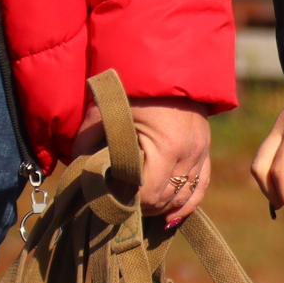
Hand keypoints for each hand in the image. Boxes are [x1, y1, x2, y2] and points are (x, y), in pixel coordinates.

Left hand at [71, 97, 212, 224]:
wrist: (166, 64)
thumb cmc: (132, 87)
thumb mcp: (105, 112)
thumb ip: (89, 142)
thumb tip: (78, 173)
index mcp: (167, 146)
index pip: (149, 192)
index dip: (128, 201)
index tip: (110, 199)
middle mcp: (189, 154)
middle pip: (167, 199)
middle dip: (143, 207)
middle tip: (121, 206)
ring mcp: (201, 153)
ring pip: (185, 197)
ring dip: (163, 208)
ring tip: (141, 210)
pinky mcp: (205, 151)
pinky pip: (200, 187)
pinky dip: (186, 204)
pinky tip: (170, 218)